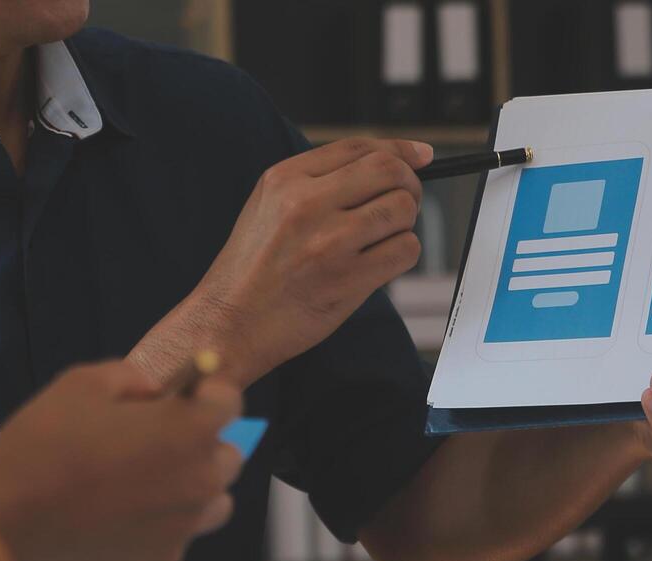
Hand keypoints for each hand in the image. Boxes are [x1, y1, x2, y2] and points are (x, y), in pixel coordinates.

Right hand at [0, 361, 244, 560]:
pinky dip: (163, 522)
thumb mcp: (81, 384)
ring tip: (146, 483)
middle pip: (227, 455)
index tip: (182, 396)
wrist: (6, 526)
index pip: (230, 401)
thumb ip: (132, 378)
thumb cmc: (43, 447)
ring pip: (214, 500)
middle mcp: (202, 481)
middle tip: (155, 441)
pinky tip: (123, 516)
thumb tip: (156, 392)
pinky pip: (180, 533)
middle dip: (201, 442)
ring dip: (192, 486)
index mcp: (190, 431)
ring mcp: (186, 527)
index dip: (206, 393)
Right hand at [158, 138, 434, 382]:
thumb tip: (391, 160)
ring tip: (383, 237)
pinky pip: (405, 250)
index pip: (359, 146)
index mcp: (285, 179)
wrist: (232, 322)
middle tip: (405, 201)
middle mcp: (307, 203)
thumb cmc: (254, 269)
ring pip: (402, 209)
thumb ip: (320, 181)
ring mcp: (330, 241)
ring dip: (405, 223)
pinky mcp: (349, 278)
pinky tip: (380, 262)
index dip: (399, 150)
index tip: (420, 157)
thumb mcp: (270, 206)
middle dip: (410, 184)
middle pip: (389, 170)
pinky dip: (403, 253)